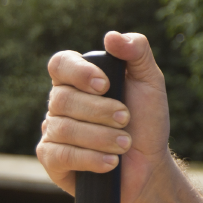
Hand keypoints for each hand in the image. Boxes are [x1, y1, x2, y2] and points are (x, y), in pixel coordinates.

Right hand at [37, 31, 173, 202]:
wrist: (150, 165)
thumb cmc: (147, 121)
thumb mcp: (150, 82)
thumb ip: (137, 52)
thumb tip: (111, 37)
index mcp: (77, 80)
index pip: (60, 64)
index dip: (78, 72)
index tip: (105, 85)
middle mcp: (60, 103)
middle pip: (62, 98)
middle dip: (100, 111)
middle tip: (126, 119)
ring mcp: (53, 131)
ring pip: (63, 128)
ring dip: (101, 137)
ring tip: (125, 144)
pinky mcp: (52, 160)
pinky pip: (60, 155)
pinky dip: (90, 158)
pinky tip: (111, 163)